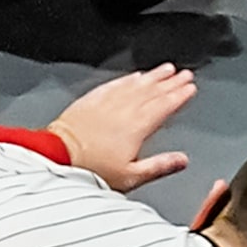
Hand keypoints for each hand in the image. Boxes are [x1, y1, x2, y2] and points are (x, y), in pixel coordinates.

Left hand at [47, 64, 195, 191]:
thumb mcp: (130, 177)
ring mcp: (105, 104)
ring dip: (152, 76)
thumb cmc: (89, 170)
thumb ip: (159, 166)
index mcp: (136, 127)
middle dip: (170, 82)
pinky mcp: (89, 101)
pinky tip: (132, 76)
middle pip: (152, 92)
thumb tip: (182, 160)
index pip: (164, 106)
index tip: (190, 87)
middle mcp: (123, 111)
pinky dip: (126, 79)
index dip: (179, 96)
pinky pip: (113, 84)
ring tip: (165, 70)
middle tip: (184, 74)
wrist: (55, 157)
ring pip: (134, 85)